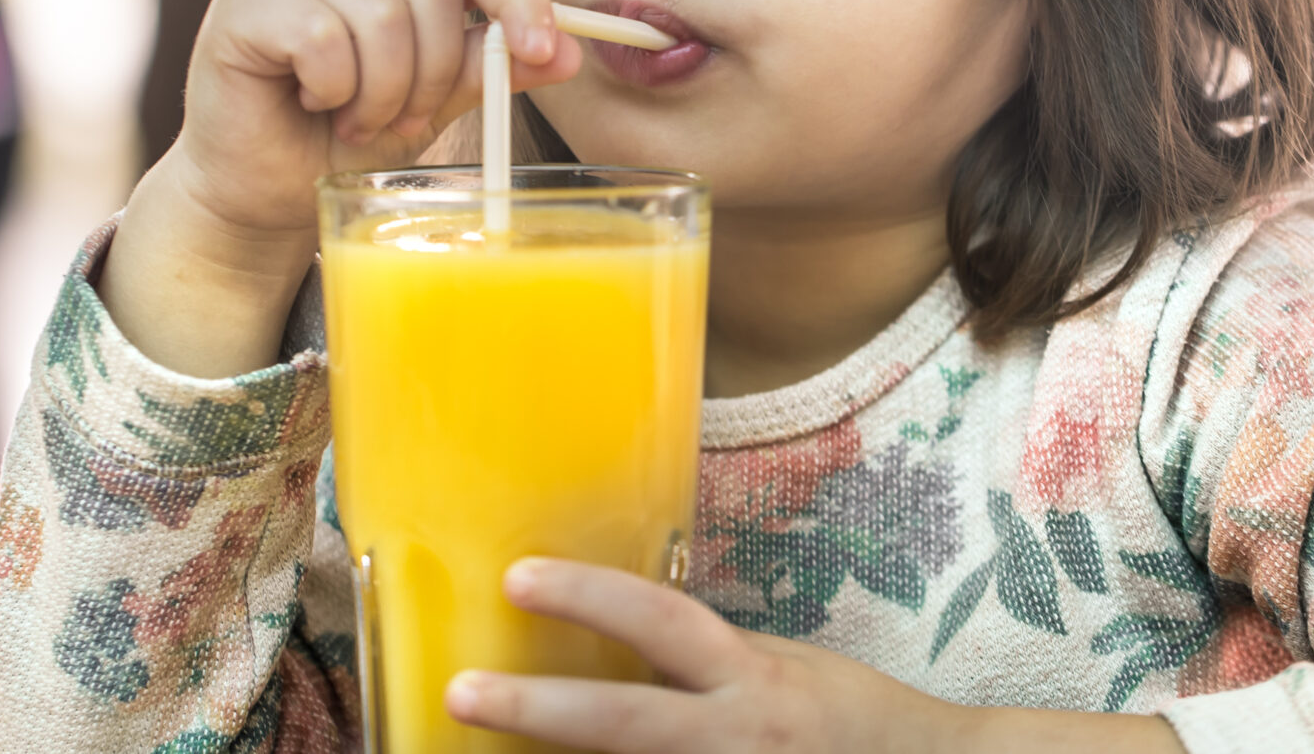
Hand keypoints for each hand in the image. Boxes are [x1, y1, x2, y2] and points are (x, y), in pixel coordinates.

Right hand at [102, 0, 581, 376]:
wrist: (266, 193)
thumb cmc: (346, 141)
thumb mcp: (436, 102)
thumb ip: (492, 69)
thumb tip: (570, 50)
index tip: (546, 51)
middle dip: (437, 70)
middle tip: (410, 119)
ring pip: (379, 13)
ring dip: (383, 91)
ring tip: (360, 121)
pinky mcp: (242, 5)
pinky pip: (318, 36)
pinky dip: (333, 89)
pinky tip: (315, 107)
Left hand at [447, 559, 1184, 753]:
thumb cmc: (852, 720)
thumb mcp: (784, 668)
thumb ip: (709, 663)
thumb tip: (621, 643)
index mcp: (752, 677)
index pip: (661, 621)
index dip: (589, 597)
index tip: (518, 576)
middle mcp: (741, 736)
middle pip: (624, 723)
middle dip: (536, 712)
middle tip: (461, 694)